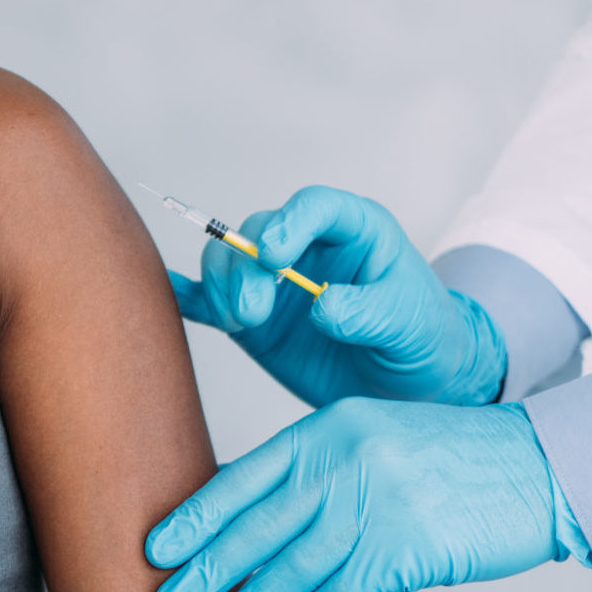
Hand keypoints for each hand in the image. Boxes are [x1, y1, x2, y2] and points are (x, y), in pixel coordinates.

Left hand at [147, 399, 580, 591]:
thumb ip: (314, 471)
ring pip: (292, 565)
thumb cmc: (449, 460)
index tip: (154, 548)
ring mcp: (378, 505)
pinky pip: (340, 591)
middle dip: (205, 569)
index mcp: (328, 429)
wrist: (539, 468)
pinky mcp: (409, 548)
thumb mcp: (373, 440)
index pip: (244, 478)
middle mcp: (346, 461)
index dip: (195, 517)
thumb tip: (246, 516)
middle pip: (257, 525)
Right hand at [171, 185, 506, 408]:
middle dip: (244, 269)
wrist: (412, 385)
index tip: (276, 258)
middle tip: (253, 313)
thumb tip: (322, 308)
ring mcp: (273, 283)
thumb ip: (370, 312)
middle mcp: (305, 248)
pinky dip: (187, 298)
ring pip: (225, 263)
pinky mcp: (251, 321)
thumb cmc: (422, 339)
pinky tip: (169, 298)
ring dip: (221, 289)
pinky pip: (207, 301)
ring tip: (243, 324)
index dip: (289, 222)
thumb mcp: (410, 324)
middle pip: (255, 233)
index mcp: (353, 231)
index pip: (314, 206)